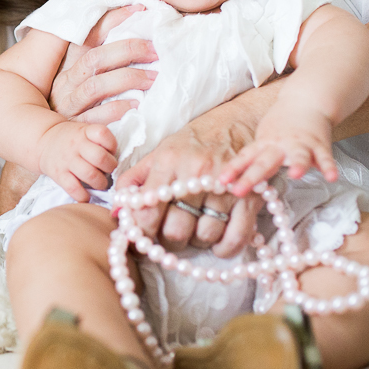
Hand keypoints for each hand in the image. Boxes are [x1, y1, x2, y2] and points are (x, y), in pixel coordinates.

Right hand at [37, 121, 117, 201]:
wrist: (43, 141)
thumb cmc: (72, 138)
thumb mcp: (85, 130)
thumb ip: (101, 138)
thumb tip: (120, 151)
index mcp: (85, 131)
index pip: (103, 134)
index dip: (112, 144)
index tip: (111, 151)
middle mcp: (76, 145)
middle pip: (100, 157)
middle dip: (110, 167)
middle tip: (108, 170)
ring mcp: (67, 160)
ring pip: (90, 175)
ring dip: (100, 183)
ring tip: (100, 183)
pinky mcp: (58, 175)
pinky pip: (74, 188)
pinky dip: (83, 196)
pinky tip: (86, 196)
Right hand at [49, 5, 156, 124]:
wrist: (55, 143)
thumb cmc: (77, 107)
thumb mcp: (82, 81)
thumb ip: (102, 62)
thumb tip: (136, 37)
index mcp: (69, 66)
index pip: (89, 35)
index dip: (113, 20)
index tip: (141, 10)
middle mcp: (67, 82)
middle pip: (95, 58)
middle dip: (127, 50)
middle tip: (156, 51)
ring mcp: (70, 104)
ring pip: (96, 86)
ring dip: (128, 79)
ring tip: (154, 79)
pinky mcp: (76, 126)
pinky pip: (97, 116)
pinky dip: (117, 109)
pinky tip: (137, 106)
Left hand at [115, 114, 259, 257]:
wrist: (239, 119)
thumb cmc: (194, 140)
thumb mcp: (160, 152)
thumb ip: (135, 180)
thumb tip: (117, 210)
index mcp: (169, 160)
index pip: (147, 210)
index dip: (140, 233)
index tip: (141, 239)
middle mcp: (196, 172)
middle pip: (175, 229)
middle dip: (169, 240)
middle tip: (170, 235)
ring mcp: (225, 186)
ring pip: (204, 236)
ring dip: (196, 242)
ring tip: (195, 230)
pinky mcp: (251, 196)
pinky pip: (236, 237)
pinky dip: (225, 249)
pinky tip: (217, 244)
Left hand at [219, 106, 337, 196]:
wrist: (306, 100)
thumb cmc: (282, 124)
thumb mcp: (264, 139)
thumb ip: (256, 160)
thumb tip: (238, 180)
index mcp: (264, 144)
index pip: (245, 158)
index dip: (233, 169)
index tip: (221, 182)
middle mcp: (279, 145)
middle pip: (264, 162)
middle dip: (251, 177)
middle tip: (239, 191)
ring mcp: (300, 144)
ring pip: (298, 156)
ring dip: (297, 165)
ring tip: (295, 175)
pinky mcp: (319, 144)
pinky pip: (325, 158)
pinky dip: (329, 167)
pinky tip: (331, 177)